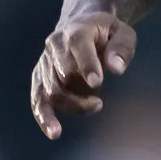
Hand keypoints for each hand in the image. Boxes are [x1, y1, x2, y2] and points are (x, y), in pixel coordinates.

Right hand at [29, 13, 137, 137]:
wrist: (79, 26)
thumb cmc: (106, 33)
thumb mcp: (122, 33)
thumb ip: (121, 48)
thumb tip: (117, 69)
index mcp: (76, 30)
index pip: (77, 45)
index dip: (86, 64)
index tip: (97, 83)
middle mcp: (54, 45)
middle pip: (63, 73)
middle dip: (81, 91)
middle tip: (100, 101)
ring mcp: (45, 63)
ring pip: (51, 90)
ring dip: (72, 105)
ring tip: (95, 107)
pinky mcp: (39, 78)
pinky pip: (37, 99)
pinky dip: (44, 117)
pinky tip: (54, 133)